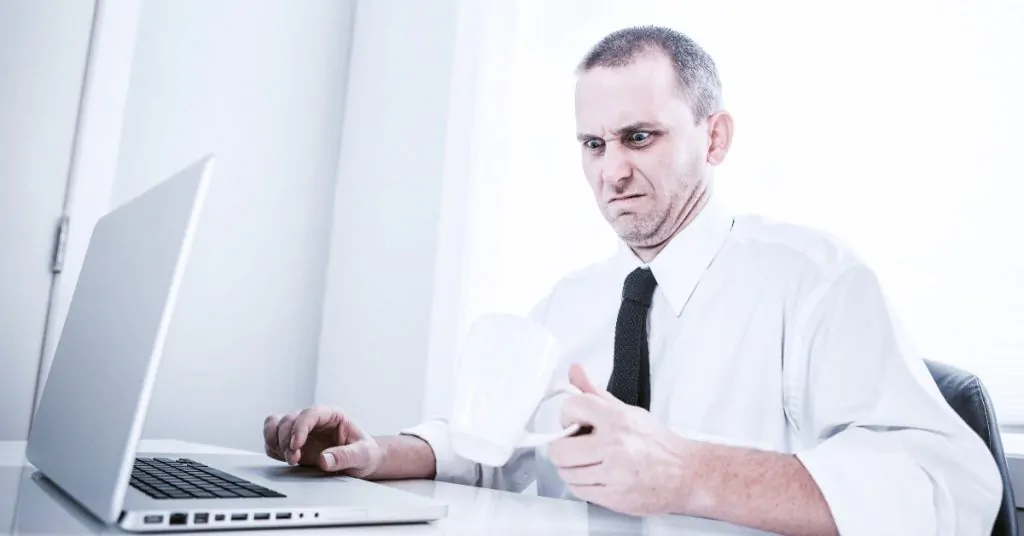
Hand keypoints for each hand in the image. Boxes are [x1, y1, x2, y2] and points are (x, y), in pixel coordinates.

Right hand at [263, 405, 382, 477]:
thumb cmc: (365, 454)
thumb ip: (345, 457)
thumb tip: (324, 460)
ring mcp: (302, 430)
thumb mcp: (362, 455)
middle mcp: (314, 419)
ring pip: (275, 424)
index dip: (299, 428)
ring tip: (289, 458)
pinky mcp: (292, 442)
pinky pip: (272, 438)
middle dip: (286, 439)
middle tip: (294, 459)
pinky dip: (272, 448)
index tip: (295, 446)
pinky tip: (284, 458)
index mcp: (332, 415)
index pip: (310, 413)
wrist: (361, 462)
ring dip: (275, 441)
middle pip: (289, 419)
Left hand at [547, 364, 695, 515]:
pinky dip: (582, 485)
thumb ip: (596, 393)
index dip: (567, 416)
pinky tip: (595, 477)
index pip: (571, 408)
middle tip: (575, 447)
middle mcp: (614, 446)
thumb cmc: (658, 444)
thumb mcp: (628, 412)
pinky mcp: (614, 497)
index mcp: (617, 420)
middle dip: (563, 448)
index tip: (574, 423)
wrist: (687, 474)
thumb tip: (574, 370)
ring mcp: (613, 474)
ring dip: (572, 469)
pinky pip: (578, 491)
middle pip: (560, 449)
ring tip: (589, 463)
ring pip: (566, 473)